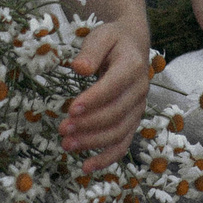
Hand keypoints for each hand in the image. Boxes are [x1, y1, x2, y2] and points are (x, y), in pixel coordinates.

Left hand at [60, 15, 150, 170]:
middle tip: (62, 129)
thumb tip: (79, 68)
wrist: (133, 46)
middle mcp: (140, 89)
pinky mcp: (132, 121)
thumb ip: (91, 51)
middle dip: (88, 124)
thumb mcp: (101, 36)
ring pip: (119, 132)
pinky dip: (106, 158)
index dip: (93, 99)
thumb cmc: (112, 40)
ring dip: (93, 142)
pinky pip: (123, 144)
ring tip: (66, 145)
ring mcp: (138, 108)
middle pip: (116, 113)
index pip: (114, 86)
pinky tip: (86, 167)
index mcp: (133, 65)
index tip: (70, 108)